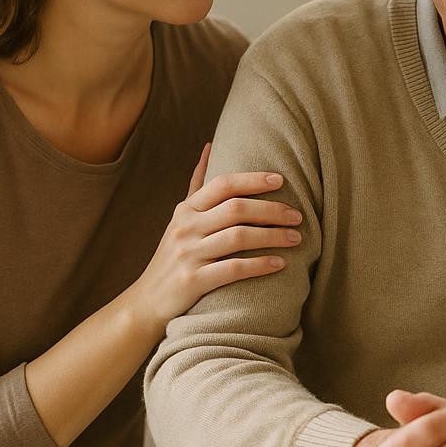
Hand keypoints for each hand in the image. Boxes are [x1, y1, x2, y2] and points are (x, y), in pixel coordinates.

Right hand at [129, 144, 300, 333]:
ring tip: (296, 238)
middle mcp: (186, 227)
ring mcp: (188, 253)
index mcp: (186, 209)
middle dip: (271, 210)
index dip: (252, 179)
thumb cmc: (174, 255)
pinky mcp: (193, 280)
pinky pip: (233, 269)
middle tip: (297, 216)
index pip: (223, 184)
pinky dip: (260, 265)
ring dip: (273, 236)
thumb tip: (211, 146)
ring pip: (238, 237)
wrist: (147, 301)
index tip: (280, 180)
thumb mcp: (181, 217)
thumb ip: (197, 185)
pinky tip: (280, 263)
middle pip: (236, 209)